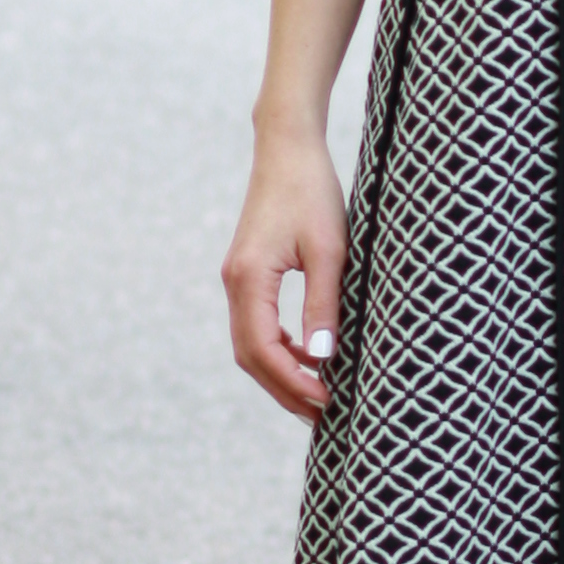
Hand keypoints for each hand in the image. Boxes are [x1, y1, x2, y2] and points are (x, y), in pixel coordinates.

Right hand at [223, 122, 349, 418]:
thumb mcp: (329, 249)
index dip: (293, 382)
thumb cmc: (312, 191)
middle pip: (250, 356)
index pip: (263, 349)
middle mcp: (235, 283)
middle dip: (284, 389)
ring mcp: (238, 279)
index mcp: (249, 278)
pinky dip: (280, 348)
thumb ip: (323, 304)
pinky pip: (257, 325)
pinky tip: (309, 357)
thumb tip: (324, 359)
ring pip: (251, 344)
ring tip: (318, 396)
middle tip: (323, 416)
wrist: (288, 148)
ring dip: (281, 372)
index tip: (327, 401)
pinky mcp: (248, 274)